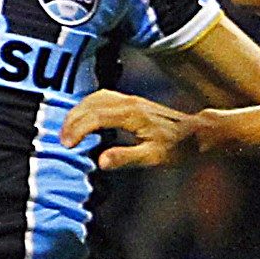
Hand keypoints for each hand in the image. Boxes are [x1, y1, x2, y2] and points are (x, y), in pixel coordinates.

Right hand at [60, 89, 200, 169]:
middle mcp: (129, 102)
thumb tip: (100, 161)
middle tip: (62, 141)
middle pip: (91, 104)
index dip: (78, 129)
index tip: (67, 145)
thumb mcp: (153, 158)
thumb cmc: (177, 148)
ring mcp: (130, 99)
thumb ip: (126, 158)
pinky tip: (83, 118)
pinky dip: (87, 106)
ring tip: (68, 131)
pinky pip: (102, 97)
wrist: (197, 134)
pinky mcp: (131, 101)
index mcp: (132, 115)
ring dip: (78, 112)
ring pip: (95, 98)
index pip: (96, 117)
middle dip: (73, 120)